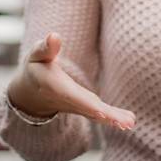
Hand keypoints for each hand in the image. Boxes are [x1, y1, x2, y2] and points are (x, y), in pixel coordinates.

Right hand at [6, 33, 135, 129]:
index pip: (72, 95)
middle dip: (106, 115)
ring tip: (130, 124)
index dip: (86, 103)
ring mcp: (75, 107)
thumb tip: (54, 36)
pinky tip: (128, 123)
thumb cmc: (35, 68)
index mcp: (55, 86)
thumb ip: (46, 47)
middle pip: (88, 108)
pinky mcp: (82, 109)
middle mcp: (67, 100)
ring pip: (95, 114)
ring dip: (113, 119)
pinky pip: (97, 115)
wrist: (30, 93)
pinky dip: (112, 119)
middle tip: (125, 123)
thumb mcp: (36, 55)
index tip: (100, 110)